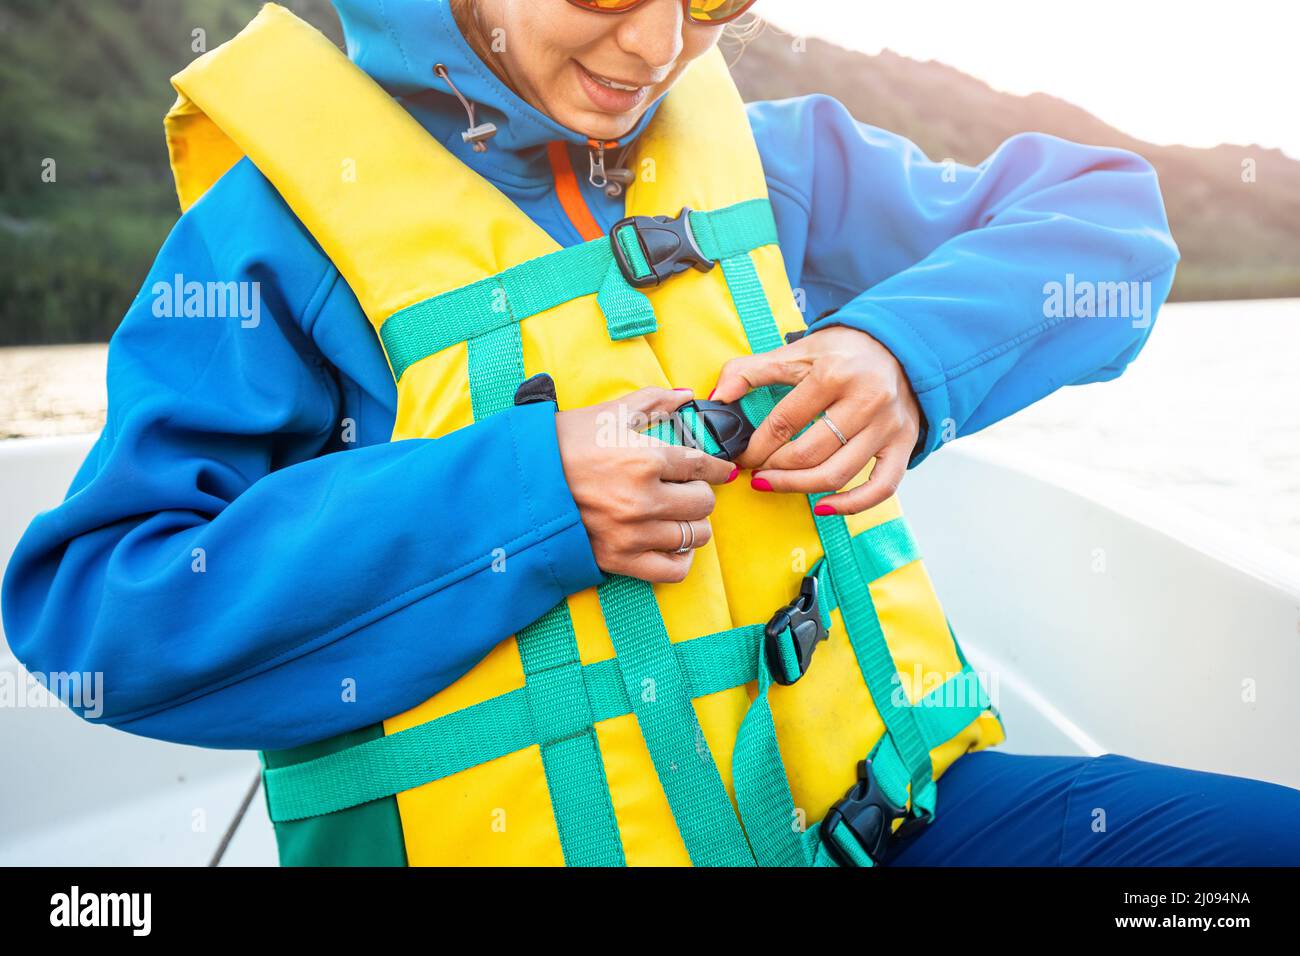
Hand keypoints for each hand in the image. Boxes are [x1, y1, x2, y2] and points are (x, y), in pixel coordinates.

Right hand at [555, 387, 736, 582]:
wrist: (522, 481)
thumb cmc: (564, 444)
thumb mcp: (609, 413)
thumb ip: (654, 402)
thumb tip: (687, 396)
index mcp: (644, 459)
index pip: (702, 466)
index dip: (717, 467)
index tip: (722, 470)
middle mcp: (643, 500)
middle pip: (703, 504)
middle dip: (700, 493)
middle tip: (688, 489)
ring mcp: (631, 533)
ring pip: (693, 536)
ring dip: (692, 524)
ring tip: (678, 515)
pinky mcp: (618, 559)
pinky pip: (672, 570)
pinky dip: (679, 558)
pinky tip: (670, 543)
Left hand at [711, 327, 921, 515]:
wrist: (900, 344)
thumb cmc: (845, 350)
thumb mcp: (797, 351)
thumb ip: (752, 371)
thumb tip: (717, 397)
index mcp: (833, 374)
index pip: (783, 424)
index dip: (754, 447)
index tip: (740, 457)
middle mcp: (865, 401)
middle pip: (807, 454)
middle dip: (772, 470)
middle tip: (755, 473)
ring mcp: (887, 426)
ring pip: (837, 474)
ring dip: (798, 488)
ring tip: (775, 485)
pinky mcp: (905, 443)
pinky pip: (881, 487)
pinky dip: (852, 505)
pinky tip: (824, 507)